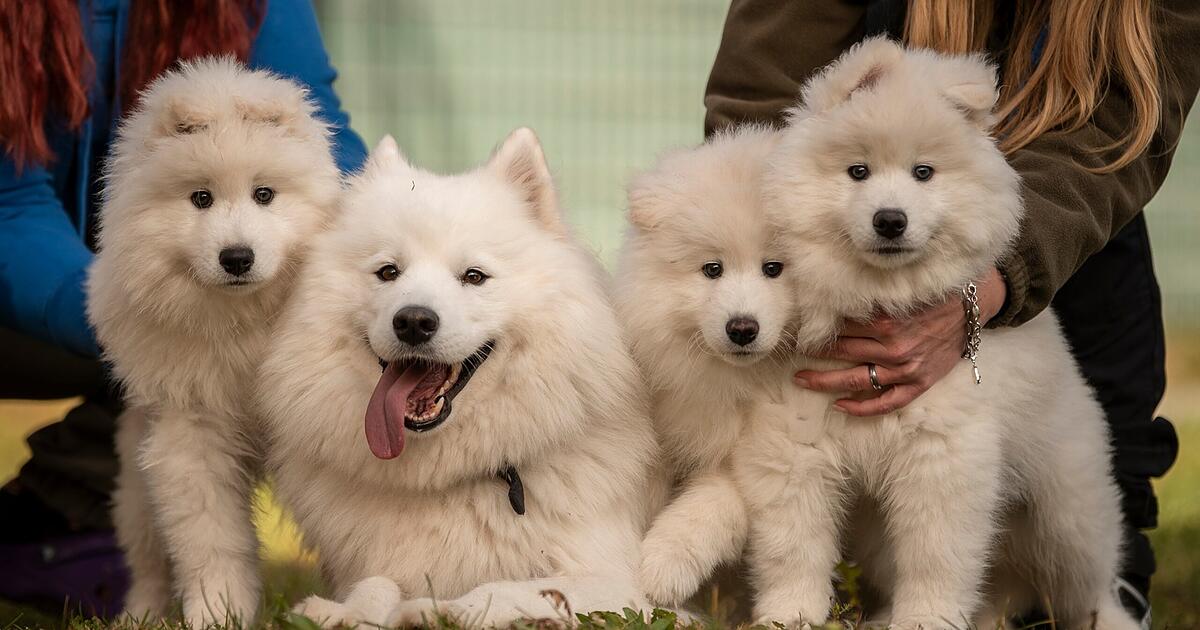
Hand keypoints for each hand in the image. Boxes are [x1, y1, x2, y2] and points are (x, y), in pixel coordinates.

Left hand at [794, 267, 1006, 416]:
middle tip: (789, 354)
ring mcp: (906, 368)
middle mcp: (894, 346)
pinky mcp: (919, 383)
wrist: (972, 307)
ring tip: (801, 380)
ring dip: (826, 382)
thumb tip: (831, 294)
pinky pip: (887, 401)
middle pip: (842, 353)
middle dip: (813, 354)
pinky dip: (863, 407)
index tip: (797, 329)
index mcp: (887, 320)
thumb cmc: (932, 294)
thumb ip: (870, 297)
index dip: (816, 328)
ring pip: (857, 379)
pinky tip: (841, 407)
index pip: (841, 327)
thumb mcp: (900, 290)